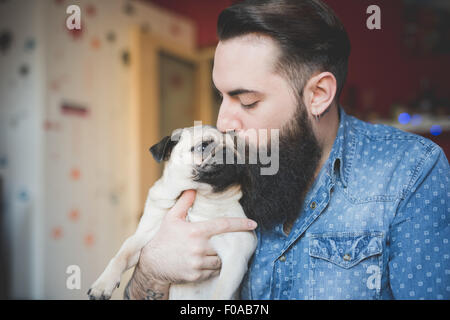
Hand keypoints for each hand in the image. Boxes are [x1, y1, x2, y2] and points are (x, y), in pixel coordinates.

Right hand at [136, 189, 256, 283]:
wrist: (152, 263)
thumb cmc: (163, 238)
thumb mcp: (171, 218)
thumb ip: (184, 203)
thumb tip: (192, 189)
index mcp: (196, 231)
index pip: (223, 225)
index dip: (240, 224)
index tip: (253, 223)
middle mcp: (199, 247)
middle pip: (222, 246)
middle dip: (219, 245)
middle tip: (209, 244)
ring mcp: (198, 263)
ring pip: (218, 260)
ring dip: (216, 257)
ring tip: (204, 254)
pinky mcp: (196, 275)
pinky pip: (212, 272)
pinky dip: (210, 268)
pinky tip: (200, 263)